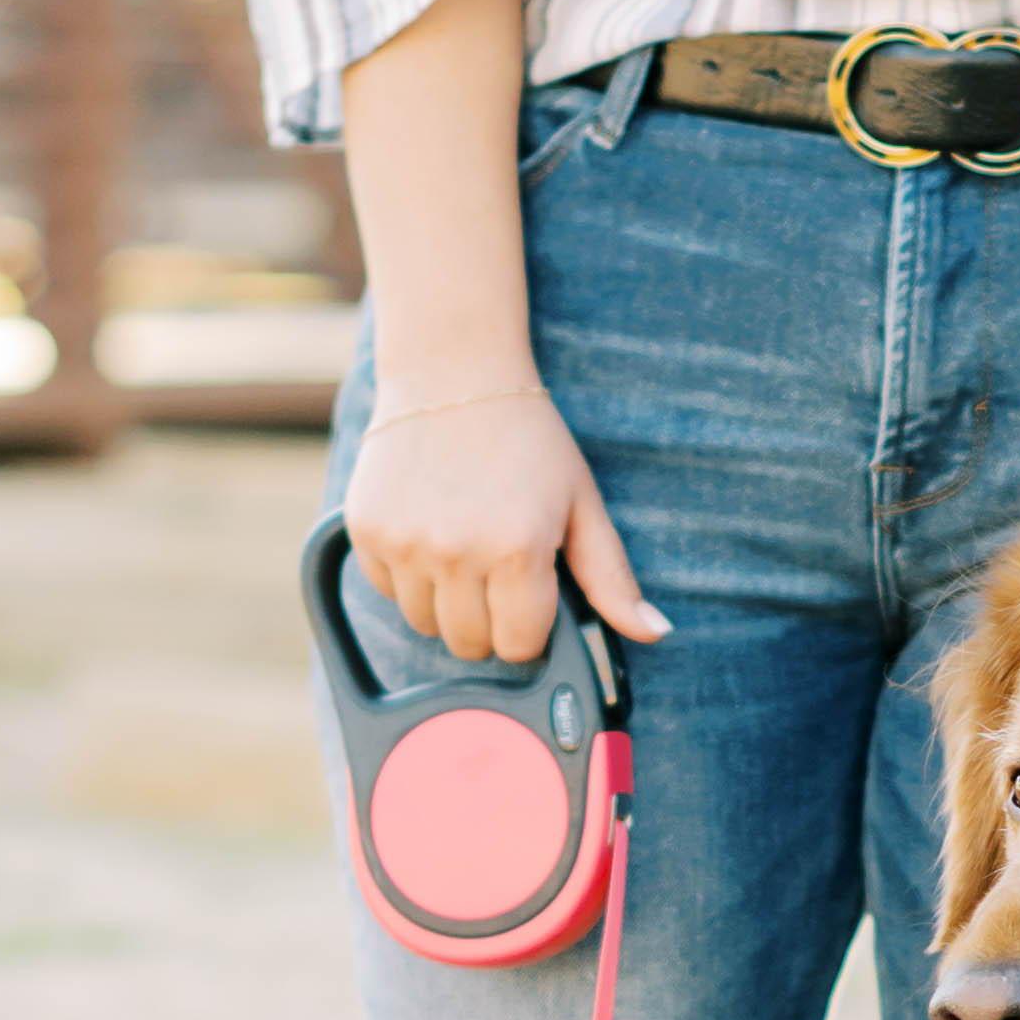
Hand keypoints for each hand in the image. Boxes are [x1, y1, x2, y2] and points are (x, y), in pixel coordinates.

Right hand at [338, 385, 663, 667]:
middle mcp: (454, 552)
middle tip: (499, 573)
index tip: (531, 596)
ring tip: (465, 551)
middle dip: (490, 623)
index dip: (530, 629)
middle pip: (470, 645)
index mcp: (516, 551)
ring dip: (447, 604)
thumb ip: (612, 579)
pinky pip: (386, 592)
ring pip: (425, 625)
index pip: (519, 646)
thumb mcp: (582, 504)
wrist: (451, 373)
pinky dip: (408, 577)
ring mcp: (404, 543)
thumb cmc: (529, 439)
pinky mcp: (365, 531)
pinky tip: (429, 532)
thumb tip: (654, 633)